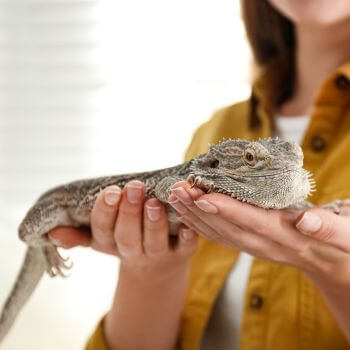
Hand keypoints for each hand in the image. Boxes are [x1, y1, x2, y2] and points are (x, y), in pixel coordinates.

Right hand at [48, 181, 197, 270]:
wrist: (156, 269)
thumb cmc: (127, 240)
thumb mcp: (103, 238)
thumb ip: (80, 234)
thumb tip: (53, 232)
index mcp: (111, 244)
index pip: (102, 230)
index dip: (106, 212)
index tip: (112, 191)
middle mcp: (133, 253)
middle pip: (127, 237)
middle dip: (128, 213)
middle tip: (133, 188)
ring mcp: (159, 255)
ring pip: (154, 243)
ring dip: (153, 223)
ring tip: (154, 202)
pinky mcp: (182, 254)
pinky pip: (187, 248)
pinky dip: (188, 237)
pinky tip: (188, 222)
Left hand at [168, 182, 349, 285]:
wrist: (331, 262)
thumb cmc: (339, 242)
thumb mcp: (343, 235)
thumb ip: (327, 228)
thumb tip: (307, 222)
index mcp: (285, 236)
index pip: (251, 222)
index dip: (226, 210)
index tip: (202, 196)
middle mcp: (264, 244)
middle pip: (226, 228)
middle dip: (199, 210)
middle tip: (176, 190)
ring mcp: (253, 247)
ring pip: (217, 234)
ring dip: (194, 217)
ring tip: (173, 197)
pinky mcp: (248, 245)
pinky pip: (219, 237)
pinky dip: (200, 225)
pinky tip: (185, 213)